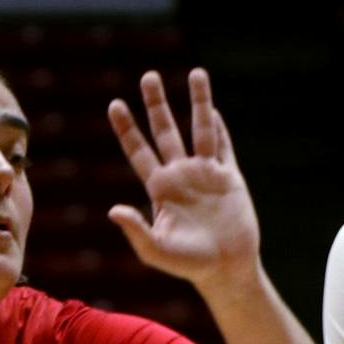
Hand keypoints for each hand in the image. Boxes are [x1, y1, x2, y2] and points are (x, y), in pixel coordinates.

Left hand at [107, 67, 259, 287]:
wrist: (227, 270)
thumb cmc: (189, 265)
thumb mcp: (156, 251)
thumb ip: (136, 230)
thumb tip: (113, 210)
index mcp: (160, 188)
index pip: (138, 150)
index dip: (127, 128)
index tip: (115, 104)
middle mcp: (181, 175)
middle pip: (166, 131)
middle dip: (157, 104)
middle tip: (149, 76)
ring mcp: (206, 175)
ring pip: (199, 130)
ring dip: (198, 102)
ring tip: (197, 73)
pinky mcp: (230, 179)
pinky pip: (223, 147)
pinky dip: (219, 128)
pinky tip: (214, 110)